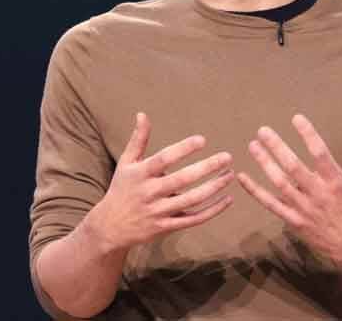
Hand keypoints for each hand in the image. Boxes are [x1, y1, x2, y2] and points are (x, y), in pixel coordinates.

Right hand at [87, 112, 233, 252]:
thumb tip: (142, 114)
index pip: (164, 159)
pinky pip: (193, 219)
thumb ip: (138, 139)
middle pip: (182, 180)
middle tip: (227, 157)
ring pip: (191, 200)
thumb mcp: (126, 163)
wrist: (110, 227)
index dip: (183, 149)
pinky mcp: (167, 227)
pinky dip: (212, 211)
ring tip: (230, 175)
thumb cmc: (121, 188)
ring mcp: (159, 211)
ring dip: (213, 188)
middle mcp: (149, 192)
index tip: (202, 140)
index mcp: (140, 174)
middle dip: (206, 168)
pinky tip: (227, 199)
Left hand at [236, 114, 341, 265]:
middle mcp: (319, 194)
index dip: (308, 134)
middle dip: (277, 147)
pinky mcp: (294, 220)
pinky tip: (242, 176)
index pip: (319, 153)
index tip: (296, 118)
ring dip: (264, 164)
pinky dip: (255, 191)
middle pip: (293, 167)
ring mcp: (304, 208)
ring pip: (279, 184)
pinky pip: (271, 204)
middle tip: (263, 130)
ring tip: (252, 145)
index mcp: (337, 181)